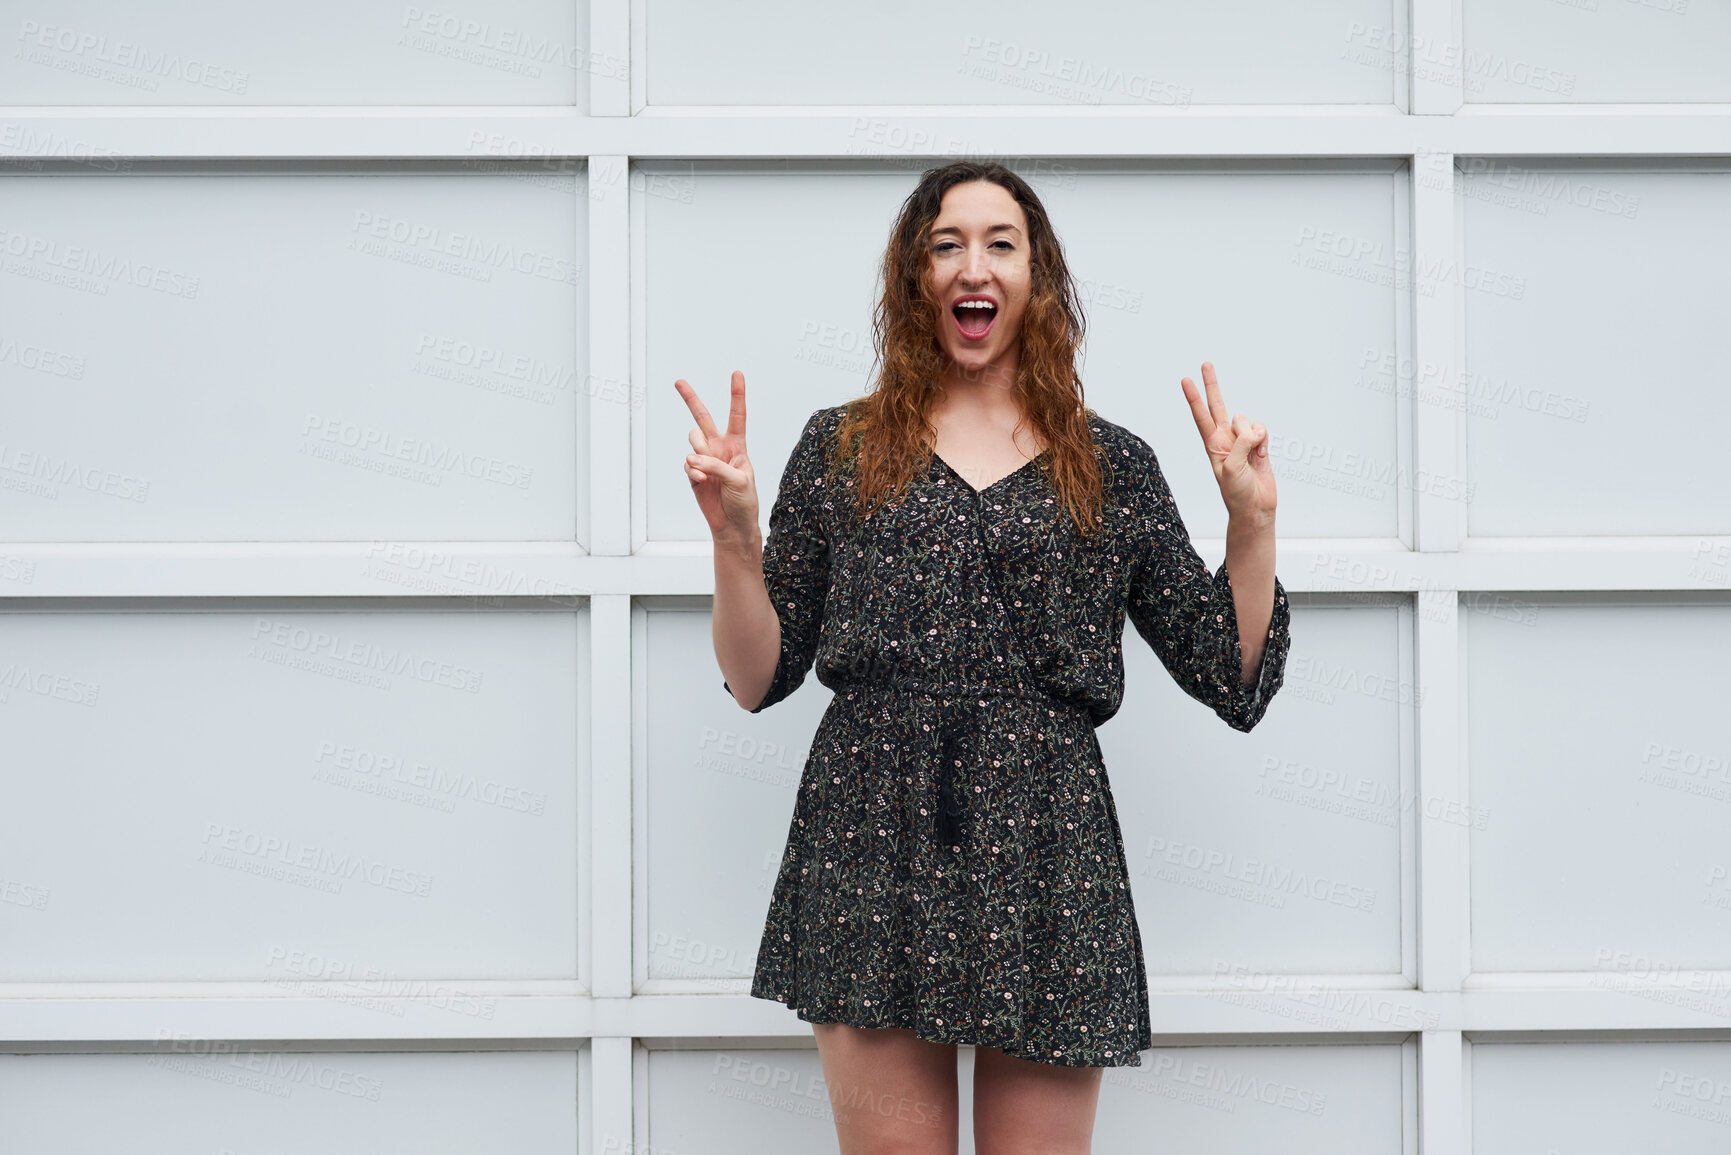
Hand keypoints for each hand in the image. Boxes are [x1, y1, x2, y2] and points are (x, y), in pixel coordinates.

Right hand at [675, 370, 761, 544]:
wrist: (732, 524)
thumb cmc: (744, 501)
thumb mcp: (739, 480)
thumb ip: (717, 465)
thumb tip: (692, 458)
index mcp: (737, 445)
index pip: (737, 415)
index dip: (736, 394)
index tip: (737, 373)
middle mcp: (719, 448)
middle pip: (702, 417)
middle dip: (690, 398)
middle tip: (678, 381)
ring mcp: (704, 459)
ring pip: (692, 441)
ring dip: (698, 453)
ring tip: (706, 470)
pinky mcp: (693, 473)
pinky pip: (687, 463)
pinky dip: (694, 472)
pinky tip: (703, 482)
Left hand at [1181, 362, 1275, 524]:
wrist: (1255, 507)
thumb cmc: (1237, 492)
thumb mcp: (1232, 468)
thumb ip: (1240, 444)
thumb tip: (1252, 428)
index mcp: (1212, 445)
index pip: (1201, 416)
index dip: (1194, 398)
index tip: (1185, 380)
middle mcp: (1225, 439)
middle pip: (1218, 406)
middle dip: (1212, 385)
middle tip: (1205, 364)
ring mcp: (1243, 440)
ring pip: (1248, 420)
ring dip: (1252, 434)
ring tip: (1251, 455)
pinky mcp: (1259, 444)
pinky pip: (1263, 430)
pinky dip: (1264, 440)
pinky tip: (1261, 456)